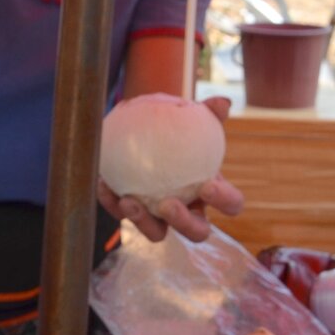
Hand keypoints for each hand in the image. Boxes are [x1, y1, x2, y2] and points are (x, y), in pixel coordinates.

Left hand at [96, 96, 243, 241]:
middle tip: (168, 204)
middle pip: (196, 231)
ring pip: (158, 233)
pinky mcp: (135, 215)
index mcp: (211, 192)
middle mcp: (190, 212)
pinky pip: (122, 215)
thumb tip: (222, 101)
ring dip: (143, 222)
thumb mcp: (195, 120)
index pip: (231, 204)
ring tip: (129, 201)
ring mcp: (161, 218)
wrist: (150, 135)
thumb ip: (209, 112)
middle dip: (184, 223)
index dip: (225, 201)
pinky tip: (103, 185)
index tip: (208, 186)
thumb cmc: (180, 129)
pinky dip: (112, 202)